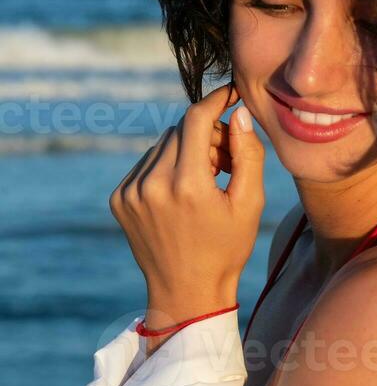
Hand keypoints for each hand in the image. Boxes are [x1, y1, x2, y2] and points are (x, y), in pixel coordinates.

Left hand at [109, 84, 264, 326]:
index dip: (216, 100)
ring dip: (186, 150)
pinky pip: (147, 163)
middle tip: (226, 159)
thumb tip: (238, 114)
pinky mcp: (119, 199)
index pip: (196, 118)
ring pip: (163, 144)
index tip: (231, 93)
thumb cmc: (226, 249)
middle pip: (181, 130)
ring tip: (205, 180)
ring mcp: (130, 192)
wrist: (186, 292)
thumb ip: (248, 154)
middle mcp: (152, 184)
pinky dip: (166, 166)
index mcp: (187, 184)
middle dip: (207, 133)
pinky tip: (182, 192)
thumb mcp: (249, 203)